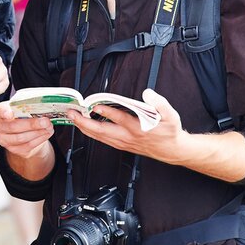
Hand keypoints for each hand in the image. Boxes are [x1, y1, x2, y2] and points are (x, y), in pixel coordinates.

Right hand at [0, 101, 54, 159]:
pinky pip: (27, 146)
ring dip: (38, 132)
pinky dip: (39, 139)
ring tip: (48, 127)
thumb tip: (42, 107)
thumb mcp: (24, 106)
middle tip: (45, 121)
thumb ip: (29, 105)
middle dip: (31, 124)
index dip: (3, 112)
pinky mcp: (13, 149)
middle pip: (13, 126)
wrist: (25, 131)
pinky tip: (46, 134)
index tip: (10, 114)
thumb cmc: (24, 115)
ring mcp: (4, 139)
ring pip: (21, 138)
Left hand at [68, 88, 188, 164]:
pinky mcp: (121, 145)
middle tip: (72, 113)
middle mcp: (127, 137)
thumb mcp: (170, 115)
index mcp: (138, 128)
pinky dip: (91, 133)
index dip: (106, 112)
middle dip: (84, 122)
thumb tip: (147, 94)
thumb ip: (159, 103)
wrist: (172, 150)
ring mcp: (123, 142)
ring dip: (84, 127)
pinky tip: (85, 127)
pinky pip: (102, 139)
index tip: (96, 105)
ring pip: (99, 136)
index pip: (119, 119)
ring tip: (73, 119)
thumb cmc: (169, 132)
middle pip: (102, 130)